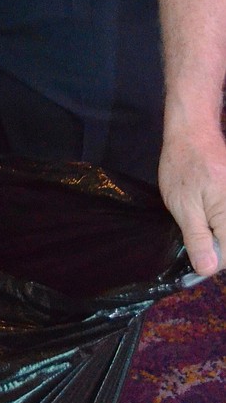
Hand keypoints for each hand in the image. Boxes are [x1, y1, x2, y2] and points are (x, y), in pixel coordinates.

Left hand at [158, 124, 225, 276]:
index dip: (208, 258)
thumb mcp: (183, 205)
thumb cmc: (183, 166)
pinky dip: (219, 220)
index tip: (193, 247)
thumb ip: (197, 238)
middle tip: (196, 226)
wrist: (194, 133)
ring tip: (201, 214)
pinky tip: (208, 208)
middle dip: (214, 245)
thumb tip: (207, 269)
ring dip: (217, 232)